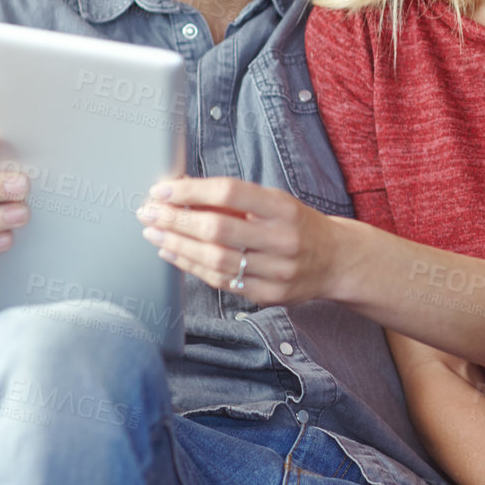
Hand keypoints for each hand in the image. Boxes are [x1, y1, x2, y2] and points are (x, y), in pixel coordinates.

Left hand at [137, 177, 338, 303]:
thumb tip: (182, 192)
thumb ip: (236, 200)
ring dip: (177, 245)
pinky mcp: (268, 295)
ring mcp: (276, 272)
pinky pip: (221, 281)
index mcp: (284, 209)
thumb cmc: (298, 225)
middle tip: (148, 212)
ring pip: (214, 260)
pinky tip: (173, 254)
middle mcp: (282, 240)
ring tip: (154, 233)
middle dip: (175, 220)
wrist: (336, 261)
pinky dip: (192, 266)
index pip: (230, 194)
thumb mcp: (276, 202)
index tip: (163, 189)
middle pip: (217, 229)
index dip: (192, 191)